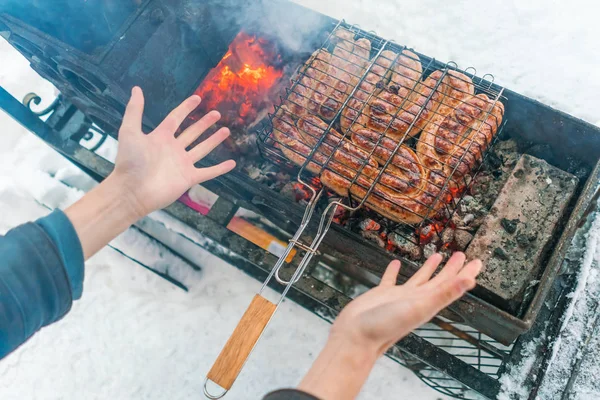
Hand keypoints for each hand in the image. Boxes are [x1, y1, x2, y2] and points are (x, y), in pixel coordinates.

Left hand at [113, 86, 234, 217]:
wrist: (132, 191)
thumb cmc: (129, 161)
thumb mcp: (130, 131)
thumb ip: (134, 111)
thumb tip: (136, 88)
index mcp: (161, 137)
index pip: (176, 118)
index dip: (186, 108)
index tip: (198, 98)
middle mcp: (173, 149)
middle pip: (192, 132)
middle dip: (204, 123)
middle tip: (217, 114)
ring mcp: (182, 164)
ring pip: (202, 149)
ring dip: (214, 140)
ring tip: (226, 131)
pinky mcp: (189, 178)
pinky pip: (208, 172)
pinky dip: (220, 169)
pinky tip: (232, 163)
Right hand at [298, 253, 481, 399]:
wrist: (356, 337)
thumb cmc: (385, 326)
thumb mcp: (419, 307)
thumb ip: (444, 294)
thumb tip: (469, 282)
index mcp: (428, 303)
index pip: (452, 286)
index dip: (465, 274)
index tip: (477, 262)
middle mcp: (417, 300)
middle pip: (439, 281)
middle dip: (452, 268)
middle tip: (461, 255)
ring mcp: (399, 297)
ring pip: (419, 279)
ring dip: (429, 268)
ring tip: (438, 255)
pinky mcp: (381, 295)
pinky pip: (391, 280)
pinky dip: (395, 271)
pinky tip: (396, 263)